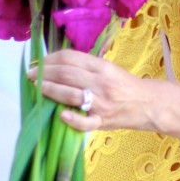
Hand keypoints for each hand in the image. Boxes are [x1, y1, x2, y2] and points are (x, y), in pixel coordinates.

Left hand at [28, 49, 157, 132]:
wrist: (148, 104)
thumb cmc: (124, 85)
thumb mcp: (108, 69)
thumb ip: (86, 67)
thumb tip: (56, 65)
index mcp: (102, 67)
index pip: (70, 58)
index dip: (50, 59)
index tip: (38, 63)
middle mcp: (101, 83)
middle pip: (67, 74)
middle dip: (44, 74)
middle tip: (31, 75)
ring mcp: (102, 103)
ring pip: (71, 94)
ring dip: (50, 90)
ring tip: (37, 89)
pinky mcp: (103, 121)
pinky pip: (86, 122)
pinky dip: (72, 119)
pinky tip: (61, 115)